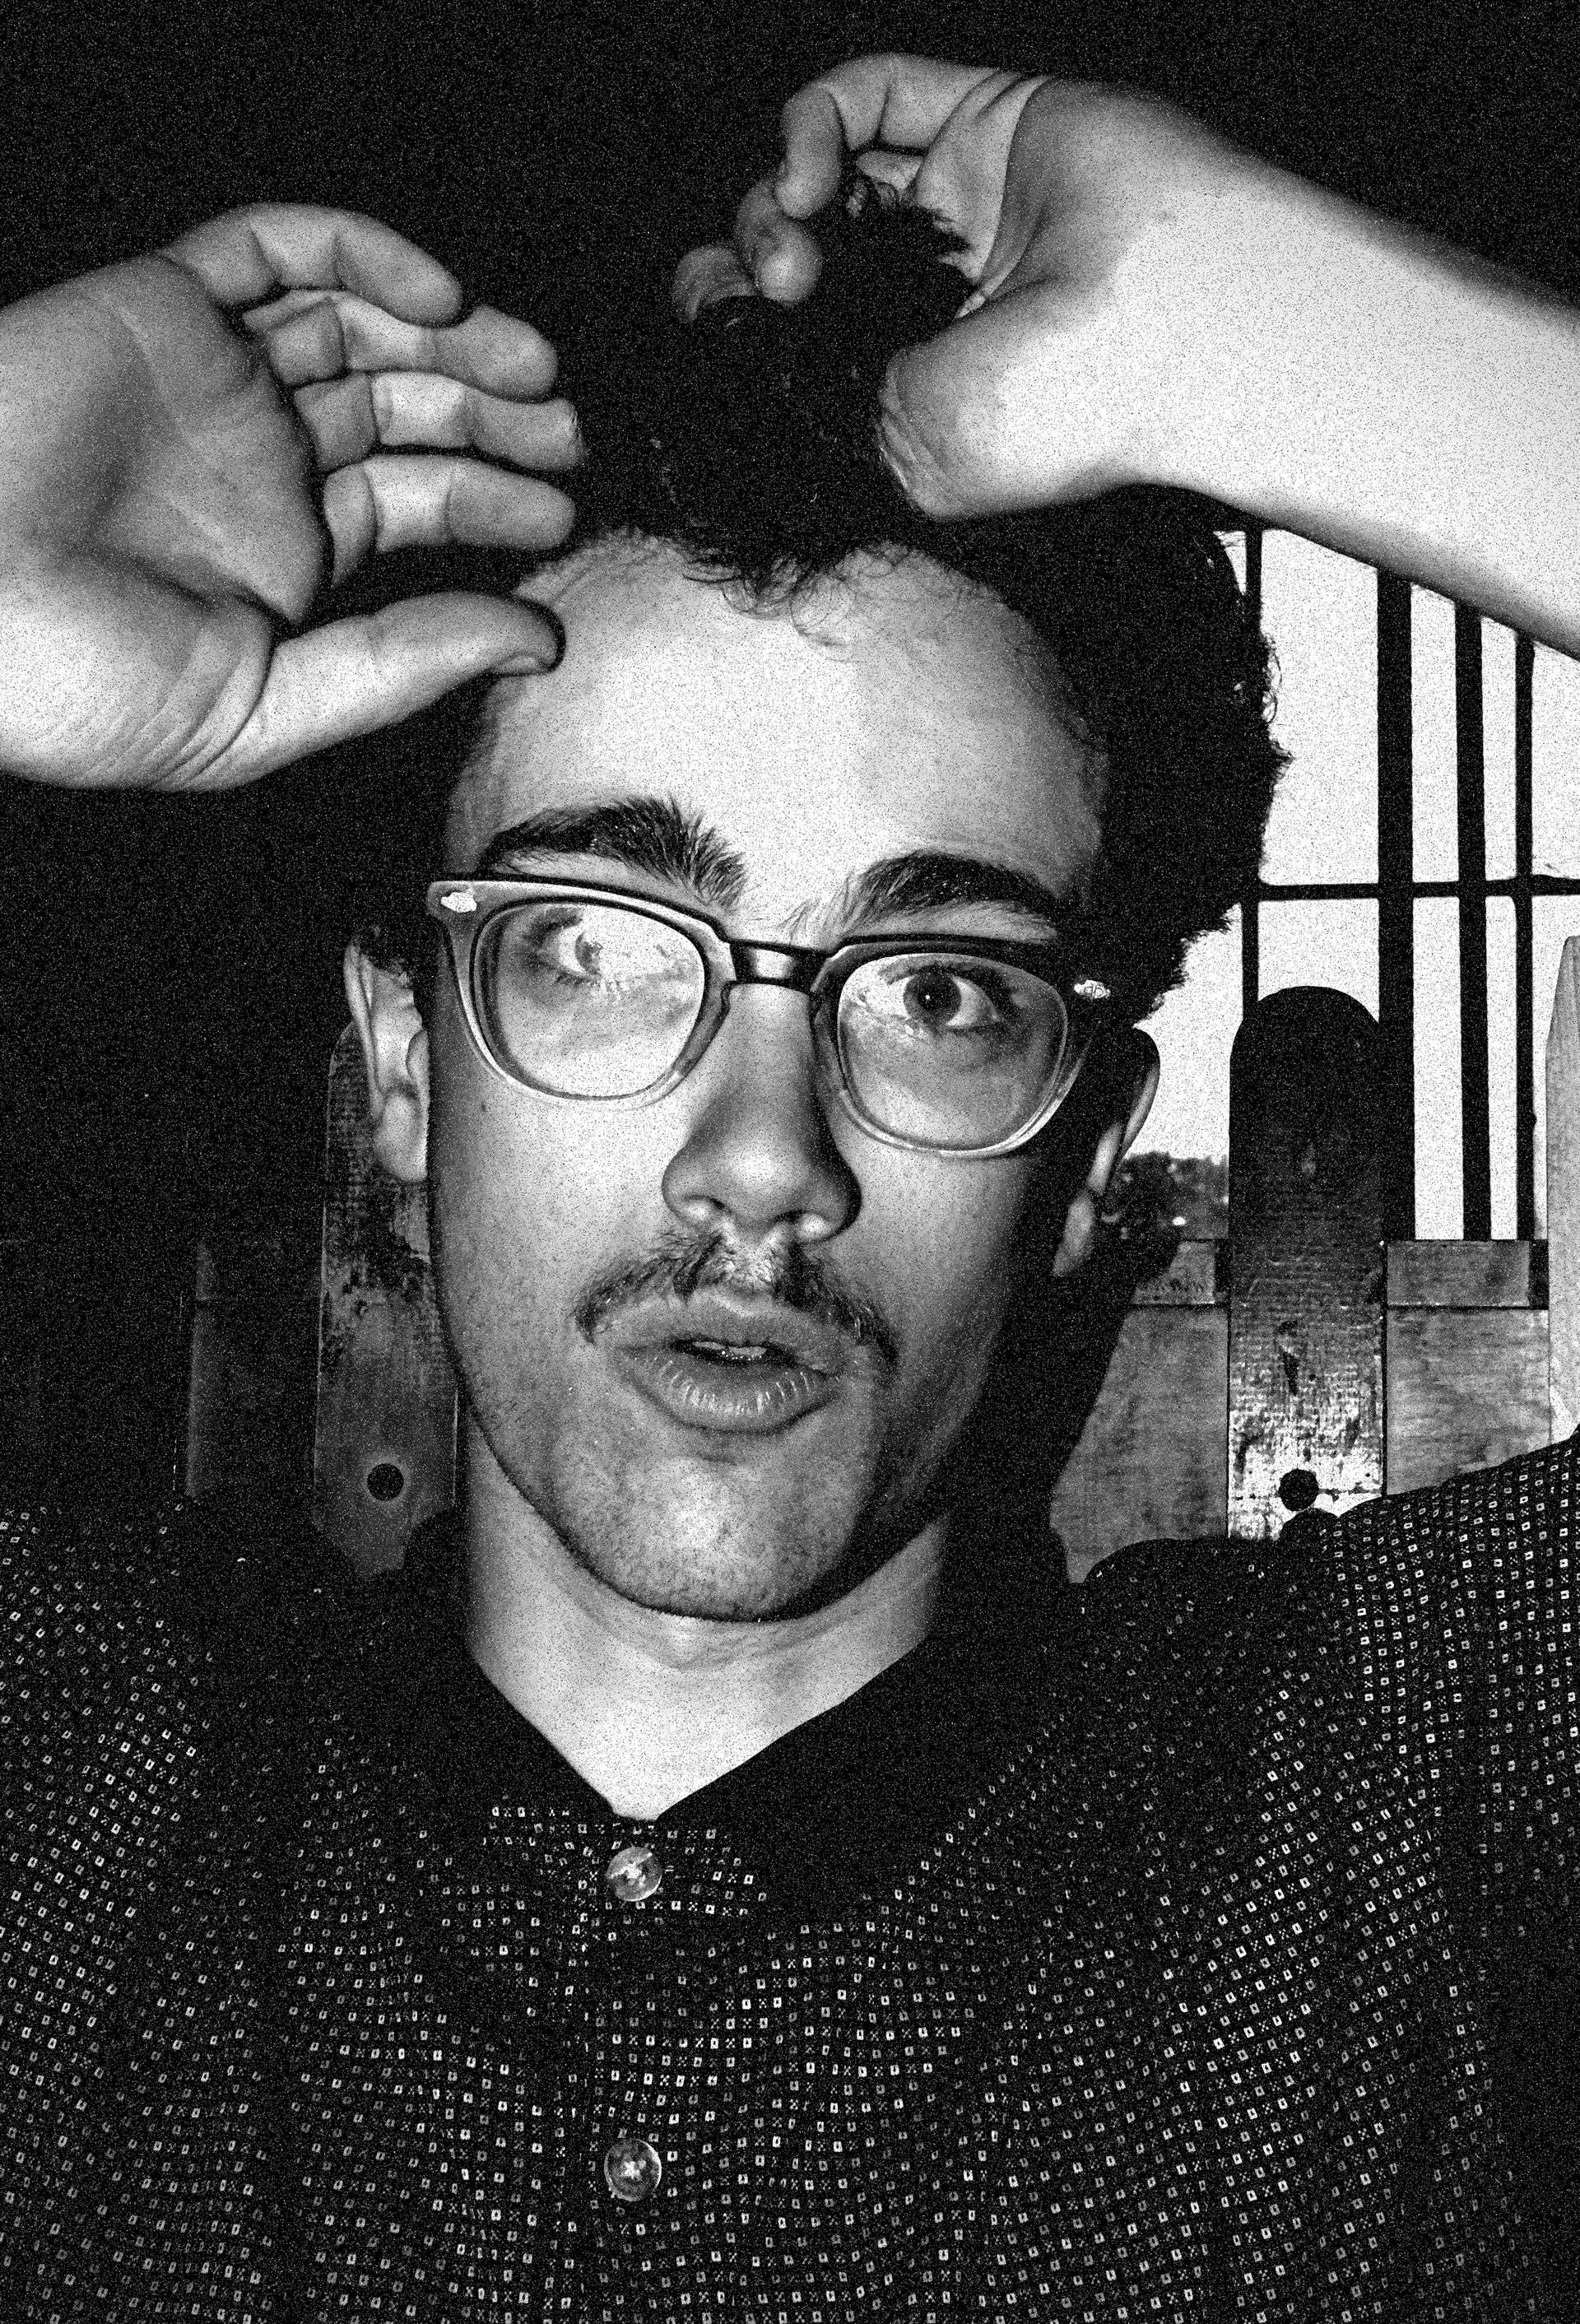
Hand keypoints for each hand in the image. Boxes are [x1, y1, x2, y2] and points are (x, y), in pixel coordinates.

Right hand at [0, 206, 580, 788]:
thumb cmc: (72, 687)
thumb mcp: (263, 711)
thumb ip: (399, 670)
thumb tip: (534, 640)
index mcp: (282, 555)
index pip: (417, 503)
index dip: (497, 499)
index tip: (564, 515)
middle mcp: (256, 458)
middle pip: (406, 406)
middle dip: (498, 413)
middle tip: (569, 433)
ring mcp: (211, 378)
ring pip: (361, 324)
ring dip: (455, 335)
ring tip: (533, 370)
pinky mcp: (160, 306)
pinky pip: (271, 248)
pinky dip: (361, 253)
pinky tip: (435, 299)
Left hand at [683, 56, 1579, 655]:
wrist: (1173, 329)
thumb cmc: (1063, 415)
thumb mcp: (904, 449)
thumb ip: (820, 396)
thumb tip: (744, 347)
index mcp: (924, 375)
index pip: (803, 335)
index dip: (737, 321)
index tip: (710, 326)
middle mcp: (941, 289)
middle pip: (803, 246)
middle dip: (750, 265)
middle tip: (764, 290)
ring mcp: (964, 200)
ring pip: (825, 170)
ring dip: (774, 200)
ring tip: (790, 246)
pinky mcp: (987, 117)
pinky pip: (870, 93)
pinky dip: (812, 125)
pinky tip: (807, 175)